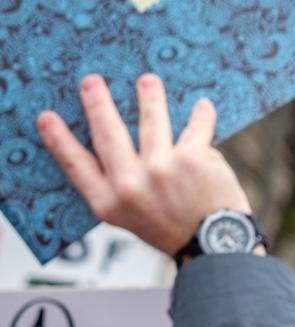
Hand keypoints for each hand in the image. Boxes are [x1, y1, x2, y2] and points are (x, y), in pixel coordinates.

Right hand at [36, 73, 249, 255]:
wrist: (214, 246)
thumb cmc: (172, 229)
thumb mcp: (129, 219)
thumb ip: (117, 187)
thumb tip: (114, 140)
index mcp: (109, 202)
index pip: (76, 165)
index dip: (59, 140)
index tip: (47, 117)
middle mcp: (130, 184)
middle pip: (108, 132)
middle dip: (98, 103)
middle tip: (92, 81)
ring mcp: (162, 168)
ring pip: (151, 120)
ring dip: (149, 96)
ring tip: (147, 80)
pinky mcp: (193, 159)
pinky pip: (195, 128)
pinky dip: (201, 116)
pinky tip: (203, 105)